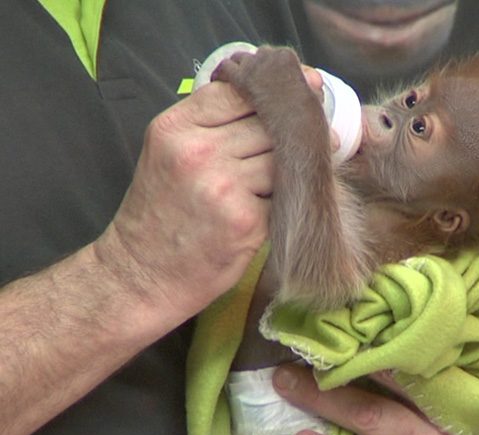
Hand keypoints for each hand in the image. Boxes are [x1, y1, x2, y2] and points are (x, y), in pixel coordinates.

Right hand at [93, 64, 324, 321]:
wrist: (142, 274)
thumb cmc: (160, 212)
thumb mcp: (169, 153)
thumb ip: (211, 123)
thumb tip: (273, 99)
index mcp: (176, 127)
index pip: (238, 91)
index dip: (272, 91)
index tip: (301, 89)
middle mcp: (197, 151)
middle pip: (267, 123)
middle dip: (291, 131)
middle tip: (310, 136)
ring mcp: (223, 186)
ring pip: (281, 158)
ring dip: (290, 168)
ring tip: (286, 179)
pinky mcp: (245, 220)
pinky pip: (283, 196)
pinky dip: (282, 201)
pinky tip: (268, 210)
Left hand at [273, 364, 478, 434]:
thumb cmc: (456, 414)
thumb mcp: (446, 384)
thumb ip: (411, 366)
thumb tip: (359, 336)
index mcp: (441, 403)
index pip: (396, 376)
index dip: (356, 360)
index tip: (322, 345)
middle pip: (373, 417)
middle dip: (326, 398)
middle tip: (286, 379)